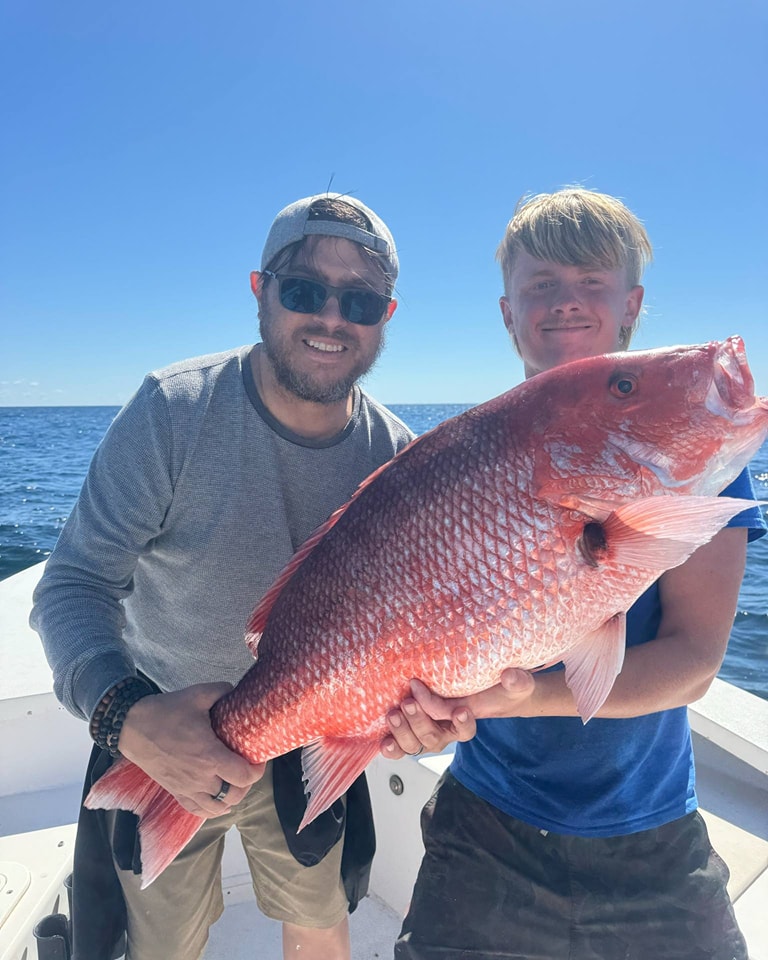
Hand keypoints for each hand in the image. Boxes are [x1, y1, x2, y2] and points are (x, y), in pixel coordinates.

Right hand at [117, 682, 265, 816]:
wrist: (133, 727)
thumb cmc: (166, 712)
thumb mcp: (198, 695)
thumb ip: (222, 691)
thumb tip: (236, 691)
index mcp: (210, 757)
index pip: (244, 776)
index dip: (258, 769)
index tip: (258, 757)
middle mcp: (201, 779)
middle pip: (235, 795)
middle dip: (247, 783)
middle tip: (247, 766)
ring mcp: (187, 788)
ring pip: (218, 808)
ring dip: (231, 798)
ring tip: (234, 782)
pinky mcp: (175, 792)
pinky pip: (198, 811)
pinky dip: (212, 809)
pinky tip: (218, 798)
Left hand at [380, 669, 534, 758]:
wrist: (478, 692)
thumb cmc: (490, 690)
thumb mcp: (511, 685)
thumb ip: (517, 681)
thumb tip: (511, 676)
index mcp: (466, 722)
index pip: (465, 730)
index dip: (461, 723)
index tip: (460, 711)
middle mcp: (446, 732)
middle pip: (434, 738)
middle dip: (420, 723)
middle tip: (409, 703)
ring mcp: (428, 734)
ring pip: (415, 744)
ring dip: (403, 732)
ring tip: (394, 713)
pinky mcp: (411, 732)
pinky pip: (401, 747)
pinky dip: (392, 748)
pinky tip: (384, 743)